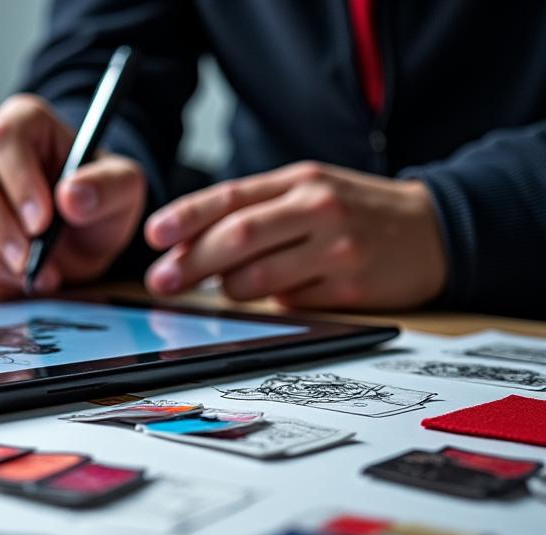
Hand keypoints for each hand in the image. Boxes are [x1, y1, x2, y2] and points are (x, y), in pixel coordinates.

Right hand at [0, 94, 146, 293]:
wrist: (81, 234)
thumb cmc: (97, 198)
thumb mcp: (122, 189)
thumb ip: (105, 187)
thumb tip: (71, 196)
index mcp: (23, 121)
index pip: (2, 139)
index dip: (18, 183)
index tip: (42, 223)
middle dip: (1, 230)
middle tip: (33, 260)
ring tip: (34, 273)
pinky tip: (19, 278)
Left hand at [143, 161, 447, 309]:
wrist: (431, 230)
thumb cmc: (353, 210)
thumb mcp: (306, 189)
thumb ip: (254, 209)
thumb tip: (188, 245)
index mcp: (299, 180)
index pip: (230, 197)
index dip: (186, 216)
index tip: (154, 235)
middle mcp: (317, 208)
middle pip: (236, 238)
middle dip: (190, 263)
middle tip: (160, 281)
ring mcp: (336, 249)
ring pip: (256, 279)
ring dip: (229, 288)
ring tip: (229, 286)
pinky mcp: (349, 288)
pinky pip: (289, 304)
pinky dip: (273, 302)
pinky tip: (282, 291)